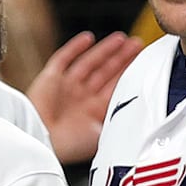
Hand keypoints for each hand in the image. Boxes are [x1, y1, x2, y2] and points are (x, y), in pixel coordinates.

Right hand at [26, 31, 142, 164]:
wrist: (40, 144)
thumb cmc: (68, 147)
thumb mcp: (102, 136)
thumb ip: (117, 121)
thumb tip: (141, 113)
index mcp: (94, 111)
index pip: (116, 87)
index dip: (130, 73)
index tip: (145, 61)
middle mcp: (82, 97)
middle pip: (106, 72)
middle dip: (122, 58)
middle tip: (138, 44)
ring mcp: (66, 87)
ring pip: (90, 62)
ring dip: (105, 50)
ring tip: (122, 38)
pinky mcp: (50, 78)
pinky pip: (64, 58)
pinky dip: (76, 47)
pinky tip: (88, 38)